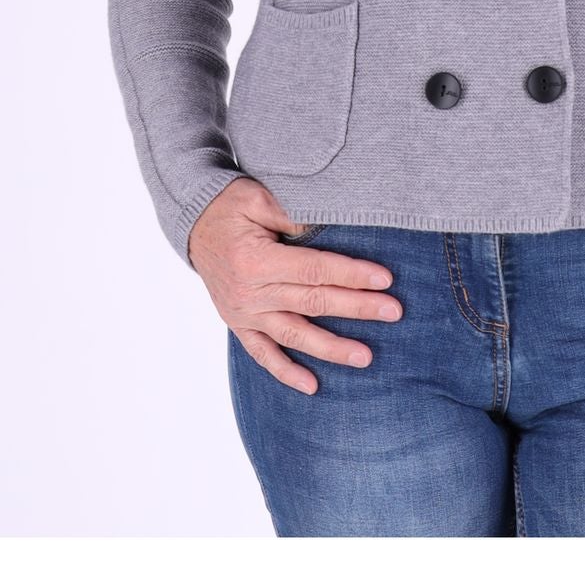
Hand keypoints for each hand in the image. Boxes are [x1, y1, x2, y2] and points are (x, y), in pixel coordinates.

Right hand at [187, 178, 402, 394]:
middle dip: (356, 308)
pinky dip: (285, 372)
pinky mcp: (238, 323)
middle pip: (313, 303)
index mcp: (257, 260)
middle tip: (393, 312)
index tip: (384, 279)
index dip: (351, 274)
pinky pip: (262, 354)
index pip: (314, 270)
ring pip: (294, 336)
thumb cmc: (228, 205)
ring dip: (331, 348)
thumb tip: (327, 228)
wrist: (191, 221)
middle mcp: (250, 293)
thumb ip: (290, 214)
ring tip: (365, 357)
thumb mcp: (257, 197)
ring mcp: (243, 313)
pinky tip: (311, 386)